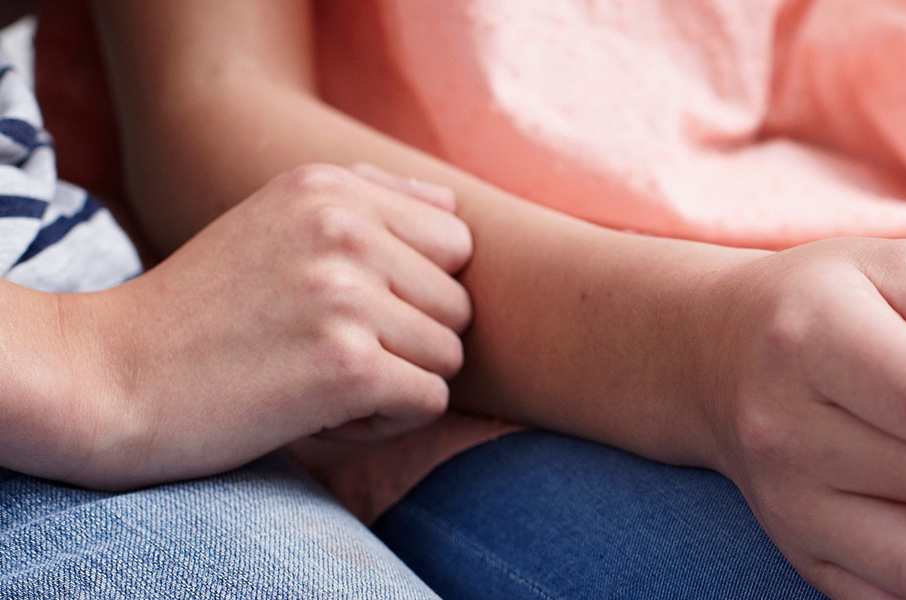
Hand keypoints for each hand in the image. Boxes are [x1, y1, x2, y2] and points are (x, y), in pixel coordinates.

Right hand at [58, 163, 472, 489]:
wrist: (102, 377)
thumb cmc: (197, 313)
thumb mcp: (273, 225)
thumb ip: (366, 207)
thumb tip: (456, 207)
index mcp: (329, 187)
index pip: (456, 241)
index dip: (415, 290)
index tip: (342, 309)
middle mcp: (344, 228)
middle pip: (459, 303)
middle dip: (407, 342)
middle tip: (319, 351)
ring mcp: (347, 296)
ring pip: (450, 355)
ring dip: (393, 385)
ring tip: (312, 378)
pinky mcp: (349, 365)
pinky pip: (429, 402)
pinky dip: (381, 424)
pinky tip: (316, 413)